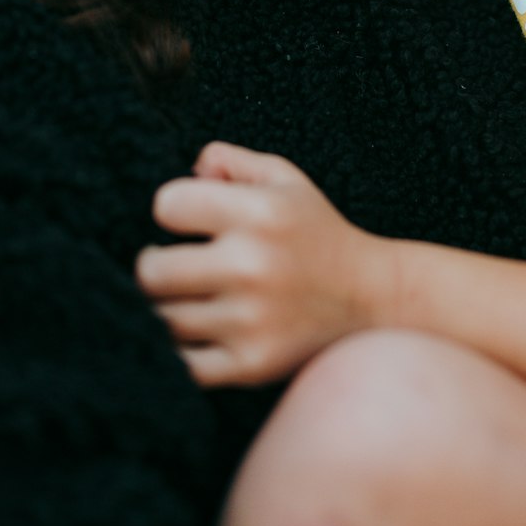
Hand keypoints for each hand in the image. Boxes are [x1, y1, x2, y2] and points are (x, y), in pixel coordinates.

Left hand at [136, 141, 387, 386]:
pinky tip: (193, 330)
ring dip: (166, 307)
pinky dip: (178, 351)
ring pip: (163, 319)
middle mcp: (254, 266)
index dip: (172, 209)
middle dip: (153, 263)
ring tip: (185, 295)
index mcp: (260, 213)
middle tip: (170, 263)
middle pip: (151, 270)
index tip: (187, 219)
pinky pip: (182, 365)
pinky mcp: (252, 365)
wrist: (373, 299)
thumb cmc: (316, 231)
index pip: (167, 205)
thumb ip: (229, 159)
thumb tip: (187, 171)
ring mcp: (252, 321)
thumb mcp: (283, 178)